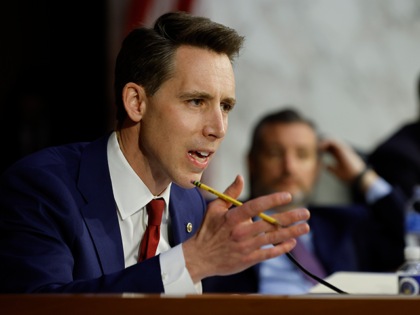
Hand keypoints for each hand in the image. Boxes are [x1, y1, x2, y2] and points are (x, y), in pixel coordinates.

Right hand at [182, 175, 309, 282]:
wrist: (199, 258)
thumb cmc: (207, 230)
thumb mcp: (214, 209)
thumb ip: (230, 193)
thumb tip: (240, 177)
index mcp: (232, 218)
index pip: (255, 206)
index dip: (272, 200)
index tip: (287, 195)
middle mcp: (240, 232)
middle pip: (269, 223)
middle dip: (289, 217)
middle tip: (306, 212)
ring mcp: (245, 247)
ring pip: (272, 238)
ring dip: (291, 232)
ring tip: (305, 227)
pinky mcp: (247, 260)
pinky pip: (268, 253)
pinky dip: (281, 248)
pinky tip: (292, 242)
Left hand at [319, 138, 377, 192]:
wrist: (357, 178)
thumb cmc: (349, 176)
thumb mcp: (337, 172)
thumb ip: (331, 168)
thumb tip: (325, 167)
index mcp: (339, 155)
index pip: (328, 148)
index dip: (321, 148)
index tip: (314, 152)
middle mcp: (341, 151)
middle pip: (329, 143)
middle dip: (320, 144)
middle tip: (313, 148)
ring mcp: (342, 149)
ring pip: (331, 140)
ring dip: (322, 142)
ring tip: (316, 148)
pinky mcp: (343, 149)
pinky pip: (333, 142)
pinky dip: (326, 143)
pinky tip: (320, 148)